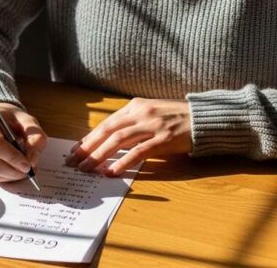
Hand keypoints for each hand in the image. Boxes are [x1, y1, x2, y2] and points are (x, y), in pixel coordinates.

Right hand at [0, 102, 46, 182]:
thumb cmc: (10, 119)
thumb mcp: (27, 121)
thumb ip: (35, 137)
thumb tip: (32, 160)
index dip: (13, 158)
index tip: (27, 165)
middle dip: (12, 171)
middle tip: (27, 171)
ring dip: (8, 176)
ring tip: (21, 171)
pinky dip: (1, 177)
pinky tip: (11, 171)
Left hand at [64, 97, 190, 176]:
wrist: (203, 117)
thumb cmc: (176, 118)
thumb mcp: (150, 113)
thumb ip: (132, 123)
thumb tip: (109, 140)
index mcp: (135, 106)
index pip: (106, 123)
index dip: (89, 138)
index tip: (76, 150)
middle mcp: (141, 113)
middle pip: (108, 131)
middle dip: (88, 147)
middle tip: (74, 162)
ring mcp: (152, 126)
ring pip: (118, 140)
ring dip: (100, 156)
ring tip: (87, 168)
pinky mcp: (164, 139)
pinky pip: (138, 152)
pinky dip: (123, 162)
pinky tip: (111, 171)